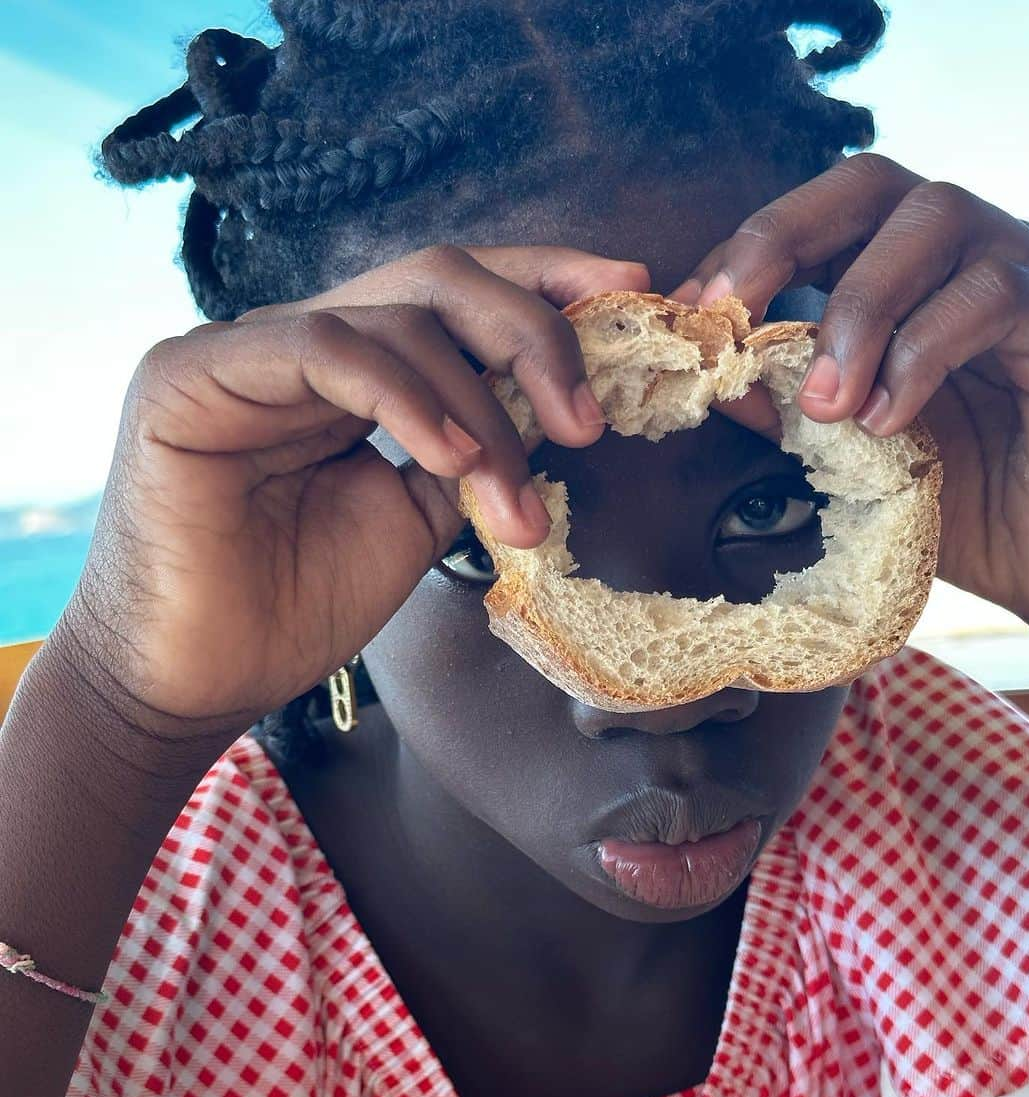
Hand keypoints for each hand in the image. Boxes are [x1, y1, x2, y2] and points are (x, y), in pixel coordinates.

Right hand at [63, 244, 648, 731]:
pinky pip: (326, 349)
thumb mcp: (416, 521)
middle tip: (588, 419)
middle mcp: (302, 343)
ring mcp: (246, 350)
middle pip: (438, 277)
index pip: (456, 293)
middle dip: (533, 331)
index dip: (544, 281)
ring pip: (397, 313)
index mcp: (354, 371)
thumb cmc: (294, 608)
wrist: (195, 682)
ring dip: (481, 405)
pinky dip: (408, 399)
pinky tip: (452, 461)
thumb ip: (471, 455)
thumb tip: (548, 409)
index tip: (629, 295)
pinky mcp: (194, 373)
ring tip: (512, 502)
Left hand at [671, 153, 1028, 638]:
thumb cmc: (977, 513)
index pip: (817, 225)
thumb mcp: (866, 468)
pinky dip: (922, 351)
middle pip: (869, 185)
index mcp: (908, 286)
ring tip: (825, 404)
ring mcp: (1028, 277)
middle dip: (780, 237)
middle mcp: (966, 261)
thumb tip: (723, 385)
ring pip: (933, 219)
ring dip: (856, 307)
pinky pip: (993, 293)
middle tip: (731, 312)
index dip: (745, 258)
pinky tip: (891, 421)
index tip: (692, 317)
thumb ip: (800, 425)